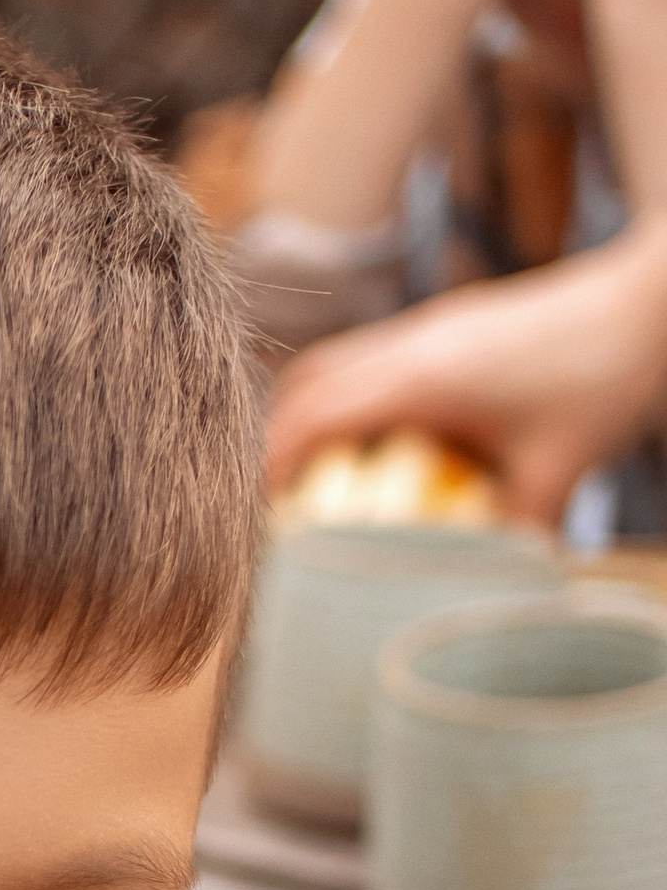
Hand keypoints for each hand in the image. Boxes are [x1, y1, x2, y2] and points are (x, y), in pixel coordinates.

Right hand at [264, 218, 666, 519]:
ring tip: (322, 475)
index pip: (312, 417)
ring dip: (313, 416)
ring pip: (334, 364)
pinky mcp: (447, 324)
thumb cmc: (604, 375)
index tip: (262, 518)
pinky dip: (352, 399)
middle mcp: (412, 343)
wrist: (647, 296)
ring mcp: (428, 327)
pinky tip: (381, 441)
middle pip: (305, 383)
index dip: (271, 468)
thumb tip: (479, 593)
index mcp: (422, 377)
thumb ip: (513, 532)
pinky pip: (371, 359)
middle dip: (277, 442)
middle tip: (281, 502)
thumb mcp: (558, 469)